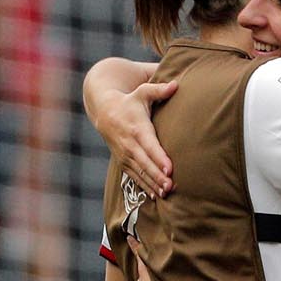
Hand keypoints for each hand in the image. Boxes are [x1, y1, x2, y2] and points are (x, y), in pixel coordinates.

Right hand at [88, 68, 177, 195]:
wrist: (104, 111)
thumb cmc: (130, 101)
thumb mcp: (142, 92)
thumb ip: (158, 90)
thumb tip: (175, 84)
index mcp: (137, 128)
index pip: (149, 145)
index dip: (159, 158)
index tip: (170, 169)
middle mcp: (130, 144)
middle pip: (145, 163)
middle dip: (157, 176)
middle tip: (171, 186)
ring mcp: (125, 155)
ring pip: (140, 173)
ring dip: (152, 184)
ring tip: (166, 194)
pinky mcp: (123, 162)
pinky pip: (134, 177)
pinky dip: (144, 187)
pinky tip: (156, 196)